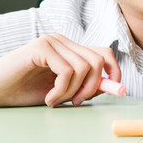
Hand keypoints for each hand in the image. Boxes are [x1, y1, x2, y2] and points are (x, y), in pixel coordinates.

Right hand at [0, 34, 120, 106]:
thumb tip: (112, 86)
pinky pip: (67, 71)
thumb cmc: (25, 91)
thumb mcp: (62, 91)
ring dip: (73, 90)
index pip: (104, 53)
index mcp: (70, 49)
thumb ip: (85, 85)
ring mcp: (53, 42)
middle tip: (76, 102)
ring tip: (56, 100)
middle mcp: (64, 41)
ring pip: (84, 67)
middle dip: (93, 86)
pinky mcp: (42, 47)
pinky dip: (61, 90)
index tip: (117, 89)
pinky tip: (48, 98)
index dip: (114, 70)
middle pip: (97, 60)